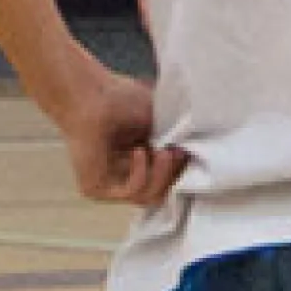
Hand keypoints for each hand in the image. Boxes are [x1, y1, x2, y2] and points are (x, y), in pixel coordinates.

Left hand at [47, 57, 188, 208]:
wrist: (91, 93)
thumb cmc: (123, 99)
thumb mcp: (162, 121)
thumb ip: (178, 140)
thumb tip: (198, 154)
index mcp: (142, 163)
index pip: (170, 182)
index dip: (184, 171)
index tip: (192, 152)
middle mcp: (126, 177)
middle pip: (162, 193)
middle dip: (175, 175)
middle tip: (179, 152)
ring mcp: (110, 186)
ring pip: (148, 197)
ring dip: (161, 175)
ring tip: (163, 151)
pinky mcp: (95, 190)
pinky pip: (129, 192)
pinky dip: (140, 174)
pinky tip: (139, 152)